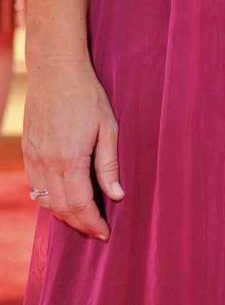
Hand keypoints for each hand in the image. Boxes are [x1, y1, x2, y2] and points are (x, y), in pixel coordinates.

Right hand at [22, 58, 123, 239]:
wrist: (54, 70)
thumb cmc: (86, 95)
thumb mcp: (108, 127)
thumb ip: (109, 165)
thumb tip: (117, 196)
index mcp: (70, 160)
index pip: (80, 205)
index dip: (92, 224)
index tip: (105, 234)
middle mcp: (47, 164)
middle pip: (61, 209)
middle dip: (79, 225)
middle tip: (96, 230)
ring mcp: (34, 158)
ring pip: (45, 201)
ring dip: (63, 214)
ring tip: (83, 218)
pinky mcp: (27, 151)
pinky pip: (36, 186)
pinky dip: (49, 199)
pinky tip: (63, 197)